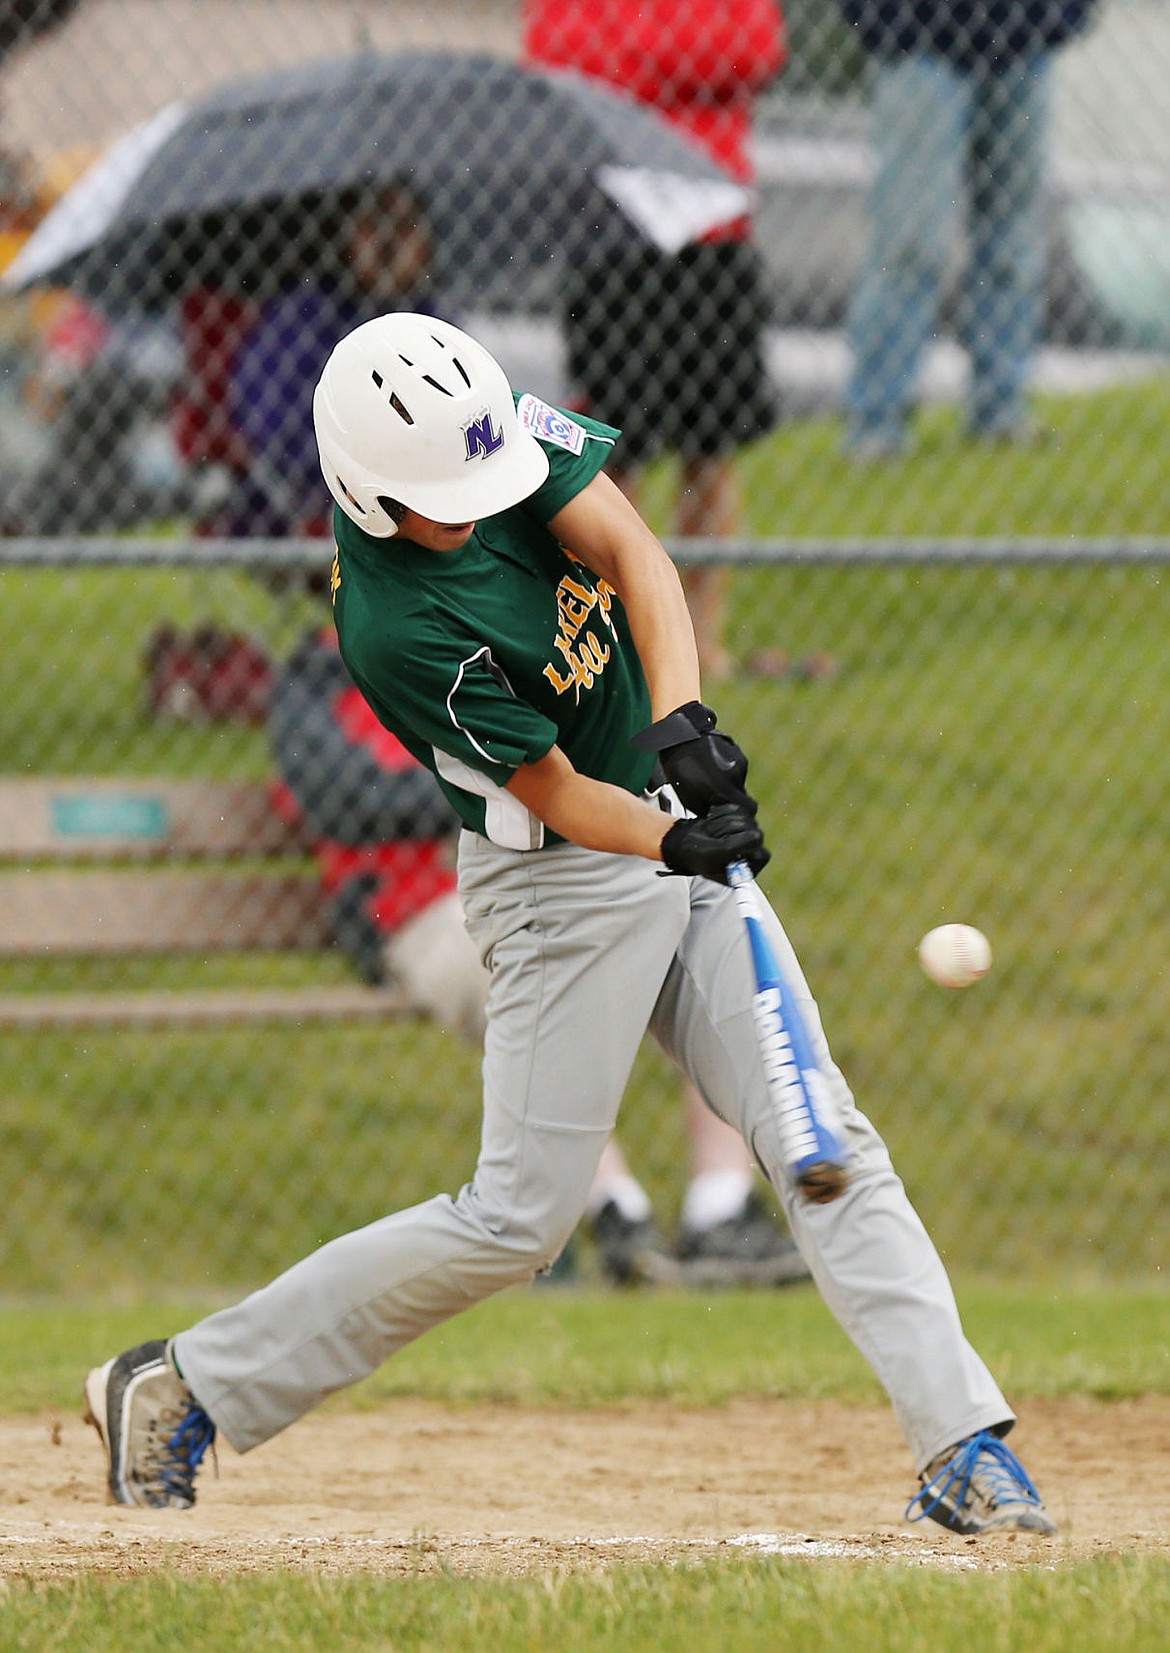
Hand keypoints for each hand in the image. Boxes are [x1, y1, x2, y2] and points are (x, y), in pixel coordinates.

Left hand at [632, 701, 755, 815]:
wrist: (682, 734)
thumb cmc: (681, 766)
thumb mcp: (688, 796)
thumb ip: (706, 808)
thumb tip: (714, 817)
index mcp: (727, 787)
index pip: (748, 808)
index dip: (741, 814)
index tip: (732, 815)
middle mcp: (737, 775)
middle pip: (742, 795)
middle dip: (731, 798)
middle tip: (713, 797)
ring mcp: (739, 761)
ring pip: (738, 781)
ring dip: (728, 783)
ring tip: (708, 778)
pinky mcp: (737, 751)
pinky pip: (735, 768)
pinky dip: (726, 770)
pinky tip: (711, 766)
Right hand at [660, 804, 769, 883]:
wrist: (683, 842)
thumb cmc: (697, 853)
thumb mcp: (715, 854)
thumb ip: (736, 847)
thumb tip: (757, 836)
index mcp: (746, 870)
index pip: (762, 854)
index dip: (746, 847)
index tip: (728, 848)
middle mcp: (749, 853)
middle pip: (755, 833)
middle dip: (730, 832)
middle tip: (713, 839)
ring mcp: (745, 836)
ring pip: (746, 819)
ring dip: (723, 823)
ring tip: (711, 832)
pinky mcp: (739, 820)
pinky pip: (738, 809)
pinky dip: (722, 813)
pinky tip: (711, 822)